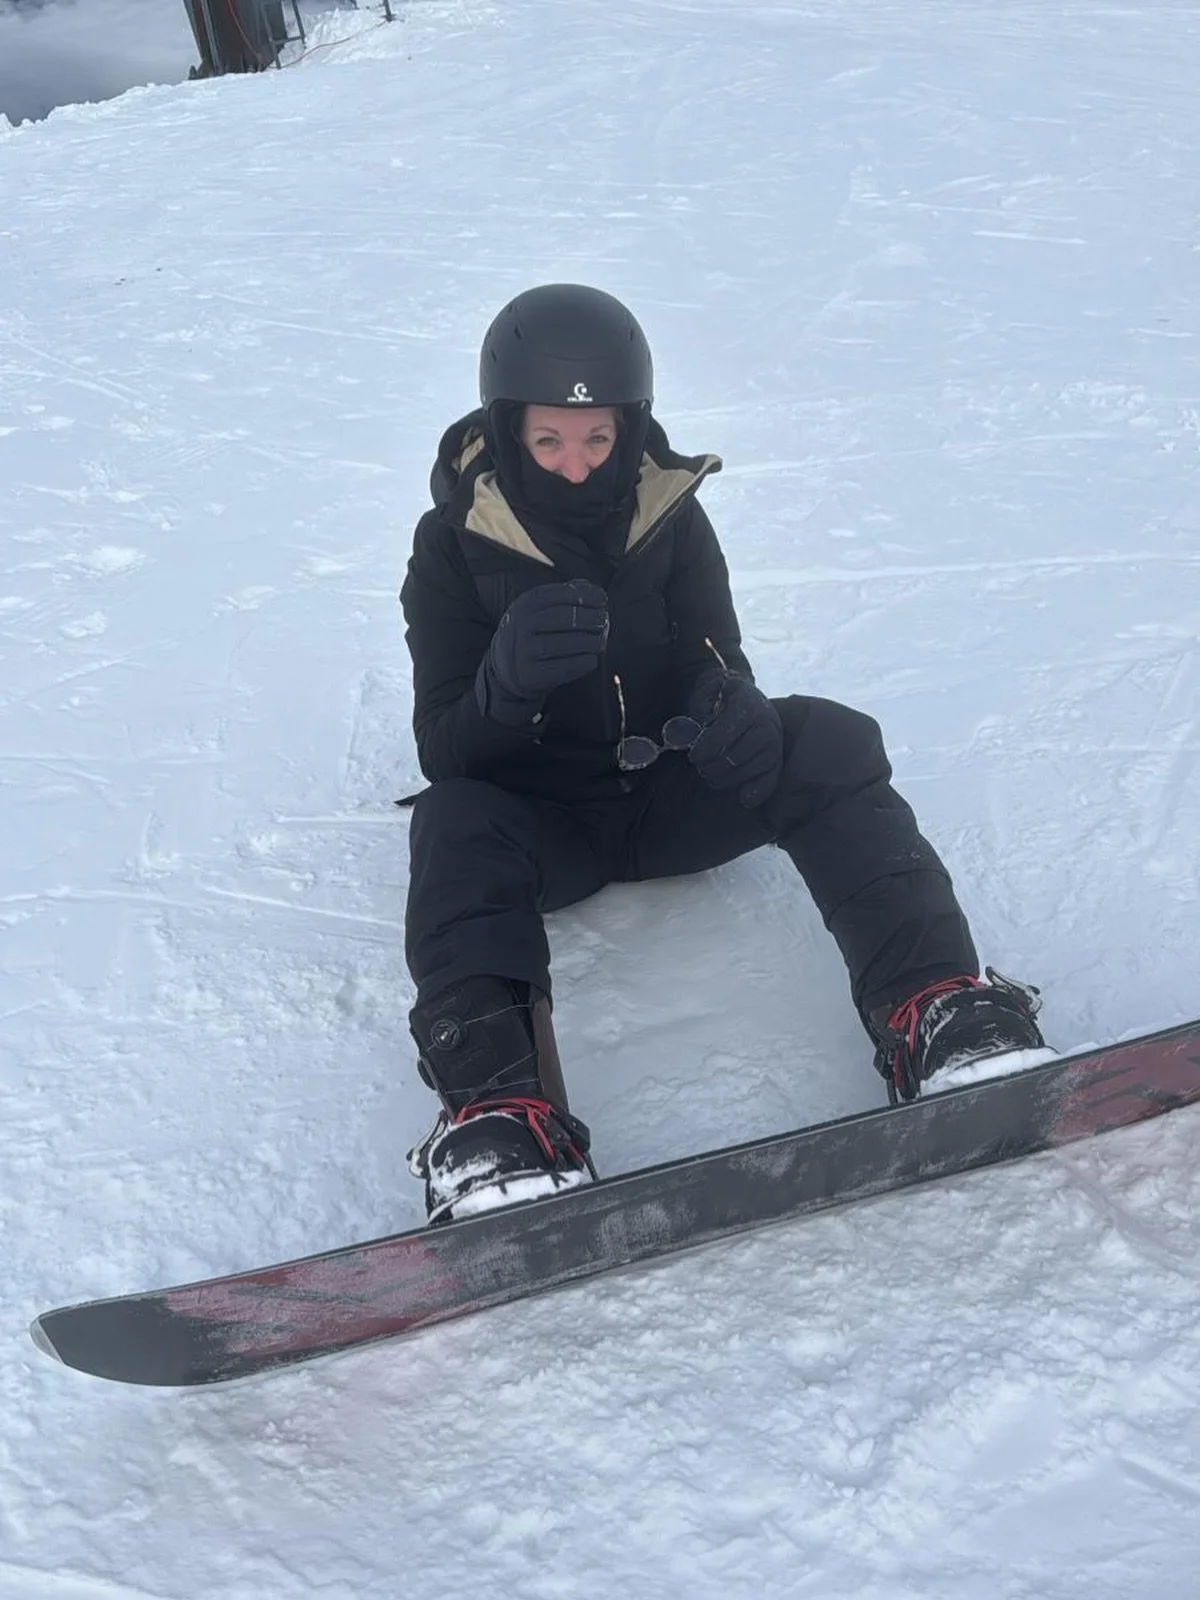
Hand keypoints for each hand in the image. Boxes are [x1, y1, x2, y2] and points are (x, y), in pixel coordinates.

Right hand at [485, 579, 608, 708]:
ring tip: (600, 642)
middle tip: (604, 621)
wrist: (507, 669)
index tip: (603, 600)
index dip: (587, 596)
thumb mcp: (539, 609)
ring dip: (592, 642)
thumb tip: (594, 590)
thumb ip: (565, 596)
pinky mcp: (533, 675)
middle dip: (592, 618)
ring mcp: (526, 651)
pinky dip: (585, 662)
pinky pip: (568, 667)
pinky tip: (591, 659)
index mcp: (526, 604)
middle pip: (567, 618)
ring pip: (569, 643)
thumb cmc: (534, 633)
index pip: (563, 594)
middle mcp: (523, 625)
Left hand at [686, 669, 782, 807]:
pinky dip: (759, 790)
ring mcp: (775, 740)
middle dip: (715, 765)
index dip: (708, 746)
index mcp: (748, 702)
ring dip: (729, 777)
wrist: (748, 700)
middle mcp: (767, 721)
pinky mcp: (778, 756)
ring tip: (711, 776)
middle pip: (739, 752)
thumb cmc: (723, 698)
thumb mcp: (709, 690)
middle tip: (700, 767)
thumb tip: (700, 720)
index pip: (727, 729)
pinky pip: (772, 776)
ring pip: (753, 766)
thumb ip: (701, 703)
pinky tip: (744, 799)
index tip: (693, 756)